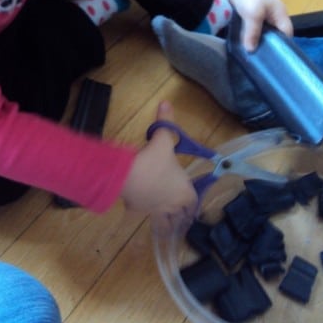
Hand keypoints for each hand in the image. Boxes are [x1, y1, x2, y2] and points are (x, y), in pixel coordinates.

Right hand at [121, 101, 197, 231]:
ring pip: (164, 221)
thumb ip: (166, 122)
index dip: (194, 202)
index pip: (194, 202)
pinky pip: (142, 213)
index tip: (192, 200)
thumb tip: (166, 102)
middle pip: (181, 215)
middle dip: (181, 213)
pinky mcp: (138, 210)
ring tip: (163, 215)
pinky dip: (141, 210)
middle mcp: (172, 204)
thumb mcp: (162, 139)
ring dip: (165, 217)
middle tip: (179, 208)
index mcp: (184, 191)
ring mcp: (155, 210)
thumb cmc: (153, 160)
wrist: (128, 177)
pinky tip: (138, 205)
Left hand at [217, 0, 292, 50]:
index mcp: (281, 14)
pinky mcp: (252, 13)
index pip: (287, 34)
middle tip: (260, 57)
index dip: (282, 45)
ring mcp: (264, 13)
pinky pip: (255, 27)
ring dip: (258, 40)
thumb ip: (253, 33)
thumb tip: (251, 51)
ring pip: (264, 31)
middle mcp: (275, 14)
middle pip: (276, 34)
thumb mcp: (253, 15)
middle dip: (269, 44)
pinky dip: (251, 34)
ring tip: (252, 53)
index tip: (273, 58)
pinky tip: (245, 42)